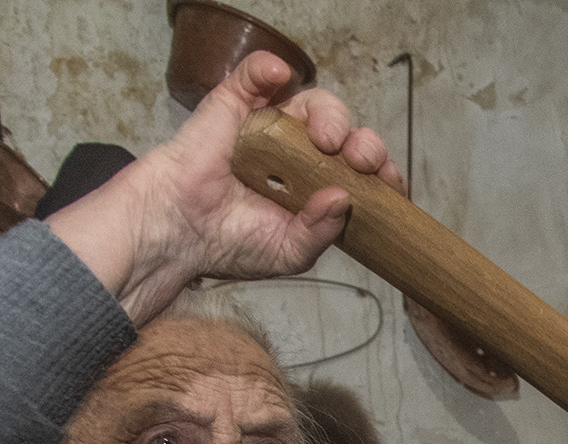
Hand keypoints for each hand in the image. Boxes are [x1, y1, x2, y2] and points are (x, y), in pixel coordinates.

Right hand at [50, 53, 401, 323]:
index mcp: (316, 187)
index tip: (389, 180)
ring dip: (331, 115)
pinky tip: (279, 75)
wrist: (179, 234)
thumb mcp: (289, 252)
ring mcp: (268, 127)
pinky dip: (268, 68)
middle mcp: (298, 153)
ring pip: (313, 103)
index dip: (381, 170)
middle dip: (364, 144)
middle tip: (358, 160)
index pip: (361, 170)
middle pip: (346, 134)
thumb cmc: (232, 245)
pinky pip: (255, 74)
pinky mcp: (234, 105)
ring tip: (326, 139)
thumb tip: (344, 199)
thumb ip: (321, 231)